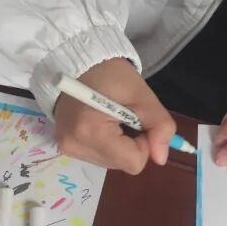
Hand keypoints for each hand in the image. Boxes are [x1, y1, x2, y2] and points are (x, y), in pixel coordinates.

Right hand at [53, 58, 175, 174]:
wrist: (78, 62)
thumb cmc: (112, 75)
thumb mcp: (144, 97)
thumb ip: (160, 127)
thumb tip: (161, 159)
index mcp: (92, 132)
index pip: (133, 161)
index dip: (144, 142)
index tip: (137, 119)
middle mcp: (75, 146)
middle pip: (122, 164)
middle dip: (131, 144)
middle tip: (124, 116)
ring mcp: (67, 148)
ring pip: (111, 162)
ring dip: (119, 145)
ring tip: (110, 117)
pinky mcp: (64, 146)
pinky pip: (98, 156)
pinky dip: (106, 144)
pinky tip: (100, 123)